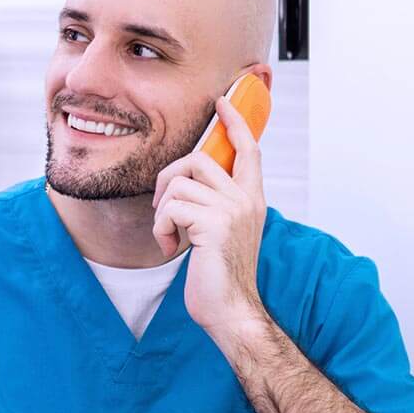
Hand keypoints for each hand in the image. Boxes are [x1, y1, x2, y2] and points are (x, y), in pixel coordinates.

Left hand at [152, 94, 271, 339]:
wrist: (230, 310)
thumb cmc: (219, 275)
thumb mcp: (223, 230)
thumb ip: (216, 202)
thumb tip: (189, 180)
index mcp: (252, 198)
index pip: (248, 149)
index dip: (234, 122)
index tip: (222, 102)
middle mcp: (246, 199)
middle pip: (198, 158)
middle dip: (168, 179)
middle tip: (164, 210)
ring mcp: (232, 210)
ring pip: (179, 184)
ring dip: (163, 213)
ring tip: (172, 237)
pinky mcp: (214, 225)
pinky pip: (170, 208)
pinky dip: (161, 229)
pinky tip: (171, 249)